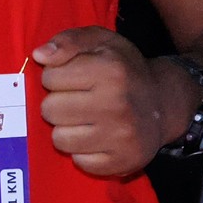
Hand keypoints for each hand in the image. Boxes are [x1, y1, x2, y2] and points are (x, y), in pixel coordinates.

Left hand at [34, 28, 175, 178]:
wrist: (162, 103)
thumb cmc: (123, 69)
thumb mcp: (101, 42)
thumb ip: (68, 40)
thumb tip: (39, 55)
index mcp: (110, 70)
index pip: (49, 78)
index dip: (56, 76)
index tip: (73, 78)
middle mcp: (116, 104)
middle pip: (50, 110)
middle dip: (58, 103)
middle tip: (77, 100)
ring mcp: (121, 136)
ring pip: (60, 139)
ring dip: (67, 129)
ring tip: (84, 119)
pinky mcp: (123, 161)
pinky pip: (79, 162)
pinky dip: (83, 151)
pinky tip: (96, 137)